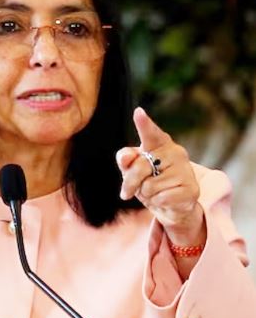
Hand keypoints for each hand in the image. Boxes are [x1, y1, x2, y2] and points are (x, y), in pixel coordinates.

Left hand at [116, 107, 204, 245]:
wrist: (171, 205)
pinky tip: (166, 199)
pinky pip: (161, 198)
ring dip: (147, 194)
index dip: (144, 124)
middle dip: (130, 182)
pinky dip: (157, 202)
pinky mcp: (192, 189)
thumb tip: (126, 157)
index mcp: (160, 143)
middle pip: (140, 167)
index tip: (138, 112)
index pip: (150, 133)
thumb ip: (125, 159)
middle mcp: (176, 152)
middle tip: (128, 191)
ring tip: (156, 192)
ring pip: (150, 186)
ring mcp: (186, 170)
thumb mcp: (132, 169)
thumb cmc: (149, 180)